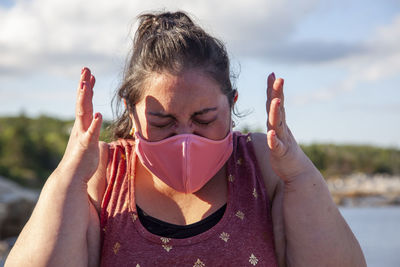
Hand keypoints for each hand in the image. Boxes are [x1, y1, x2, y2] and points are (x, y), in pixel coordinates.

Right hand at [58, 67, 102, 184]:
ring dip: (84, 99)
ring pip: (83, 113)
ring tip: (86, 85)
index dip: (87, 89)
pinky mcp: (85, 145)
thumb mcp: (89, 140)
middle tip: (86, 69)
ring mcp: (82, 134)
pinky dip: (94, 124)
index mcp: (82, 124)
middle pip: (83, 102)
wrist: (72, 176)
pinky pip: (90, 133)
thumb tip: (95, 124)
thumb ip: (92, 130)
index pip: (85, 102)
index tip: (90, 75)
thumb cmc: (82, 159)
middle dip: (84, 86)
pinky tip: (98, 115)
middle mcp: (81, 126)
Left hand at [266, 73, 311, 182]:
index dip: (273, 89)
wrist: (298, 172)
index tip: (272, 74)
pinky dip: (273, 140)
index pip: (275, 103)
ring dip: (276, 113)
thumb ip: (273, 118)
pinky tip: (270, 134)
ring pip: (277, 124)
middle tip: (279, 79)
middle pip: (278, 109)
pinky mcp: (280, 153)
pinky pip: (276, 146)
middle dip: (278, 93)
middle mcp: (281, 129)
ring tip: (276, 100)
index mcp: (279, 123)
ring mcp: (282, 140)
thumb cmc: (284, 150)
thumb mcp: (276, 131)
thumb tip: (271, 103)